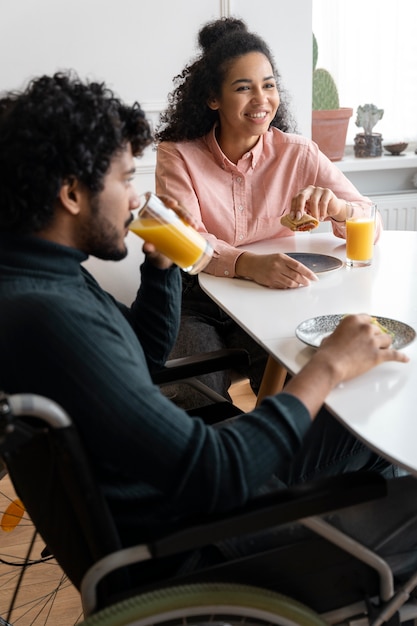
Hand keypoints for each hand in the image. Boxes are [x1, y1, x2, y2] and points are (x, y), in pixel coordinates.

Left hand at [143, 194, 197, 269]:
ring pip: (180, 212)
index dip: (164, 198)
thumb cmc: (154, 255)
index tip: (173, 204)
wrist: (162, 262)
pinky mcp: (178, 225)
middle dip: (182, 210)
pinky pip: (185, 220)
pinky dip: (191, 221)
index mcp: (148, 216)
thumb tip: (147, 247)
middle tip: (188, 219)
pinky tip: (195, 226)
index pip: (154, 199)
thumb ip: (148, 250)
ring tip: (194, 226)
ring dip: (188, 216)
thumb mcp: (151, 253)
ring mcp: (169, 220)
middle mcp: (159, 215)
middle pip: (171, 206)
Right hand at [235, 251, 317, 287]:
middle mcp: (278, 266)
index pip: (299, 266)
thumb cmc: (267, 260)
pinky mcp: (270, 282)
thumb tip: (304, 273)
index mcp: (282, 258)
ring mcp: (274, 275)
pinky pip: (283, 287)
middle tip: (308, 283)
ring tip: (299, 284)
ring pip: (290, 283)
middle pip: (296, 276)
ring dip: (297, 285)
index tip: (314, 278)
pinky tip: (289, 285)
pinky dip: (288, 287)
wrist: (252, 264)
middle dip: (304, 281)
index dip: (308, 273)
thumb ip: (290, 264)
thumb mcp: (279, 257)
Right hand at [284, 314, 408, 418]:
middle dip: (375, 337)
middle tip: (370, 344)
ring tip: (381, 350)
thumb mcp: (330, 337)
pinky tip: (404, 358)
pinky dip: (400, 357)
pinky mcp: (378, 355)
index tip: (369, 329)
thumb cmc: (327, 353)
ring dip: (384, 345)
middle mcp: (365, 328)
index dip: (368, 326)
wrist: (329, 365)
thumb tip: (339, 338)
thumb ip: (340, 334)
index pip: (368, 319)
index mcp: (353, 320)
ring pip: (387, 340)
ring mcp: (373, 341)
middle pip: (377, 330)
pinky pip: (394, 354)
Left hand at [290, 185, 346, 221]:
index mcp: (302, 193)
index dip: (293, 208)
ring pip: (313, 201)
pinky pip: (323, 203)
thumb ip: (302, 214)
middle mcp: (309, 189)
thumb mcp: (308, 212)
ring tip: (315, 220)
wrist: (332, 208)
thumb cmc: (318, 210)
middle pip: (302, 196)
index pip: (295, 198)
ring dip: (313, 213)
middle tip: (299, 218)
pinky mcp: (327, 192)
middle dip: (299, 207)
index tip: (292, 217)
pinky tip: (321, 218)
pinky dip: (322, 212)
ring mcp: (318, 189)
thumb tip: (295, 221)